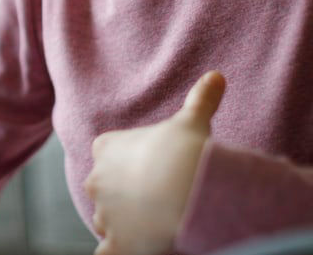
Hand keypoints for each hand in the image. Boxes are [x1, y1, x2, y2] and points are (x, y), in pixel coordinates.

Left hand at [84, 71, 225, 254]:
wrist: (186, 191)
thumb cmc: (185, 152)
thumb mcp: (192, 121)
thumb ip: (200, 99)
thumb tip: (216, 75)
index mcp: (107, 148)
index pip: (107, 152)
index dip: (125, 161)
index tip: (148, 165)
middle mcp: (97, 181)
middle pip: (103, 189)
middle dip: (121, 195)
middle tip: (153, 200)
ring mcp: (103, 215)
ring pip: (104, 221)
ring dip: (121, 225)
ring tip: (150, 226)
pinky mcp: (113, 245)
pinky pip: (105, 253)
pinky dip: (113, 253)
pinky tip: (128, 251)